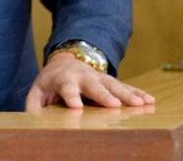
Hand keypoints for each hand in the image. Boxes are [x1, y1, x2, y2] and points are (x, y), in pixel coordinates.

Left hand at [24, 52, 155, 111]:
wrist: (65, 61)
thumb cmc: (50, 83)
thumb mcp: (38, 92)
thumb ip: (35, 106)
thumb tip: (32, 122)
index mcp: (63, 80)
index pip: (66, 88)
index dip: (71, 97)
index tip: (76, 106)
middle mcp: (83, 77)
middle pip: (95, 86)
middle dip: (105, 95)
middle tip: (115, 105)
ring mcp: (98, 77)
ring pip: (114, 85)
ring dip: (128, 94)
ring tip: (142, 104)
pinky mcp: (109, 80)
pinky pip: (125, 87)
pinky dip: (138, 92)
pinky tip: (150, 100)